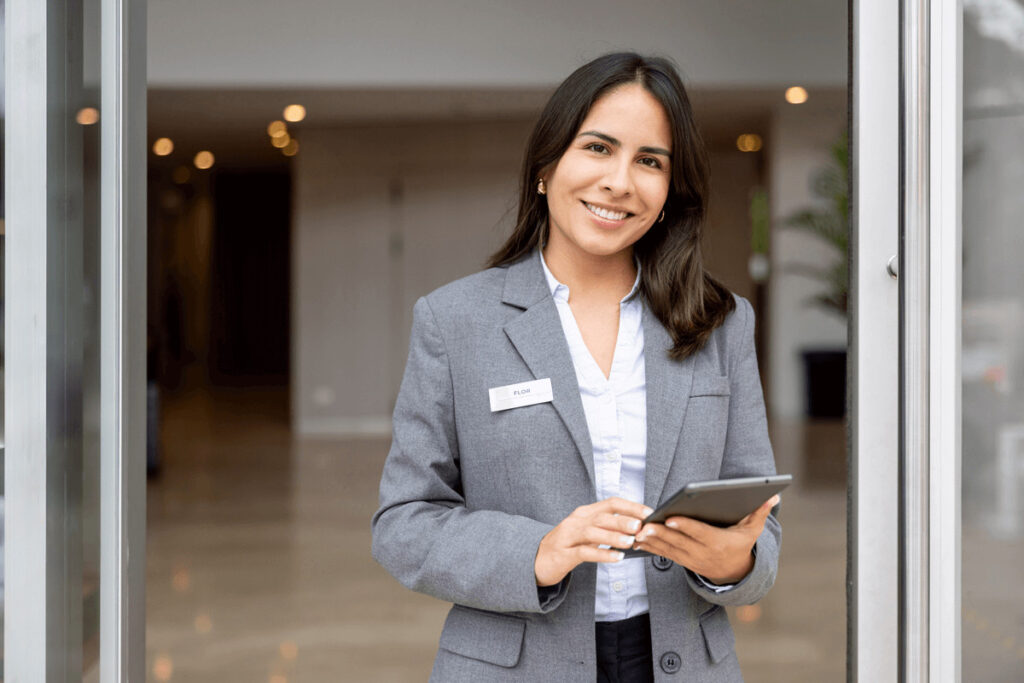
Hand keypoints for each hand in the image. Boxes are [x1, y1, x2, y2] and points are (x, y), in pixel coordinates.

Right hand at [534, 497, 652, 586]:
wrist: (537, 559)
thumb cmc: (568, 546)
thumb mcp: (588, 533)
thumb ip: (608, 529)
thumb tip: (637, 529)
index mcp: (585, 513)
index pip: (610, 503)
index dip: (631, 506)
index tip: (649, 513)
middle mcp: (577, 520)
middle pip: (602, 516)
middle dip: (623, 520)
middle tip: (641, 525)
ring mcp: (568, 536)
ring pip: (593, 532)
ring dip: (613, 536)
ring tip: (631, 541)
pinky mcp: (564, 554)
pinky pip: (585, 552)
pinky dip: (602, 554)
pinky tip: (616, 558)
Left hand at [633, 495, 779, 583]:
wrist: (735, 573)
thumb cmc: (742, 544)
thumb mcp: (752, 531)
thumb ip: (759, 513)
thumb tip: (772, 496)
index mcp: (718, 543)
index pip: (699, 533)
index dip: (684, 526)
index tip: (670, 518)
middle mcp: (703, 554)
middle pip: (679, 542)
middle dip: (661, 534)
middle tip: (644, 526)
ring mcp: (692, 560)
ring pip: (669, 550)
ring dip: (652, 542)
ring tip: (636, 532)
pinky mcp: (683, 562)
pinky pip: (664, 555)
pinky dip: (651, 548)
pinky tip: (637, 541)